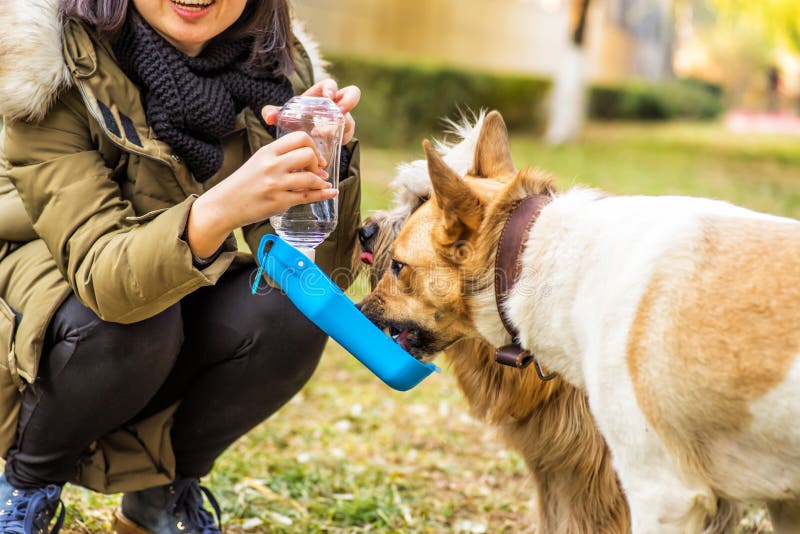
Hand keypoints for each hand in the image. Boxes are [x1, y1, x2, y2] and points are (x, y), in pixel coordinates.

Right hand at [186, 131, 337, 258]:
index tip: (316, 157)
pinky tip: (330, 192)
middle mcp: (272, 165)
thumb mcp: (259, 162)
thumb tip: (308, 159)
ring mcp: (276, 184)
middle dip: (318, 162)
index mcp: (267, 151)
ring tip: (321, 183)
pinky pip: (308, 196)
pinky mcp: (279, 202)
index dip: (313, 146)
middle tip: (318, 171)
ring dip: (321, 181)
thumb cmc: (243, 184)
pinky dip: (323, 194)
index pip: (299, 137)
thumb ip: (280, 158)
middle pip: (308, 154)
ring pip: (310, 177)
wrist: (224, 205)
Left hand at [263, 79, 360, 144]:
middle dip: (349, 101)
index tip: (328, 97)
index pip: (331, 84)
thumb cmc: (294, 120)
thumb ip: (274, 113)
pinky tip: (326, 145)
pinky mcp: (343, 134)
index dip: (332, 88)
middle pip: (352, 95)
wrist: (302, 137)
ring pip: (350, 119)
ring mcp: (342, 119)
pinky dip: (339, 140)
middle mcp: (335, 104)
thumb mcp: (284, 115)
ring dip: (342, 126)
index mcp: (321, 94)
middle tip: (340, 112)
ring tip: (324, 133)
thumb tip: (269, 117)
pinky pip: (347, 136)